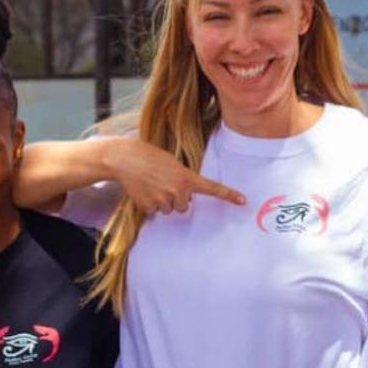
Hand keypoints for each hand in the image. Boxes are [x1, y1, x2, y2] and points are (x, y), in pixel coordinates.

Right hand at [106, 136, 244, 213]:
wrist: (124, 158)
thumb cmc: (148, 156)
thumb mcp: (172, 163)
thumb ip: (183, 179)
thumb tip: (185, 199)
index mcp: (186, 177)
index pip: (211, 188)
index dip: (228, 195)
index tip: (243, 201)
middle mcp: (178, 191)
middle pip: (184, 206)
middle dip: (175, 198)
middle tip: (163, 183)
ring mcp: (163, 200)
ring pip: (169, 210)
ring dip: (162, 201)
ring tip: (151, 184)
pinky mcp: (149, 206)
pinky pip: (154, 211)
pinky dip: (149, 203)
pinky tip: (142, 189)